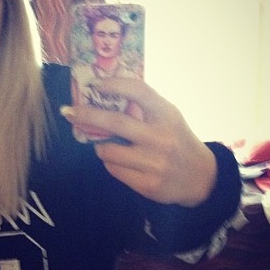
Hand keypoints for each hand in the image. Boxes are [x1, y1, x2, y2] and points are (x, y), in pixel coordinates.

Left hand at [61, 77, 217, 206]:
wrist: (201, 178)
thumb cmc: (177, 140)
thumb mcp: (169, 118)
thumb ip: (144, 108)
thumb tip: (104, 94)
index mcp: (167, 115)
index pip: (139, 92)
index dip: (114, 85)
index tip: (94, 84)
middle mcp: (161, 138)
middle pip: (115, 122)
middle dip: (87, 115)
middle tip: (68, 111)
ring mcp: (154, 163)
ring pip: (108, 151)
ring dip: (100, 146)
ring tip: (107, 145)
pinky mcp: (147, 184)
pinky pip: (114, 170)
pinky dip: (111, 163)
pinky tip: (120, 161)